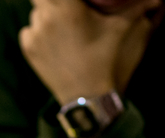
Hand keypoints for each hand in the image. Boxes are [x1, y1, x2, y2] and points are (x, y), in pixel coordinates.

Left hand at [19, 0, 160, 105]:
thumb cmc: (108, 61)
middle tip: (68, 10)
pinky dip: (38, 32)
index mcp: (68, 7)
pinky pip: (28, 31)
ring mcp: (35, 34)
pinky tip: (54, 41)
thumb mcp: (122, 30)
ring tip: (64, 26)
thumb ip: (136, 7)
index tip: (75, 2)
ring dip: (47, 14)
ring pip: (35, 13)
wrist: (89, 99)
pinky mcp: (28, 50)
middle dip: (55, 2)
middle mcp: (46, 17)